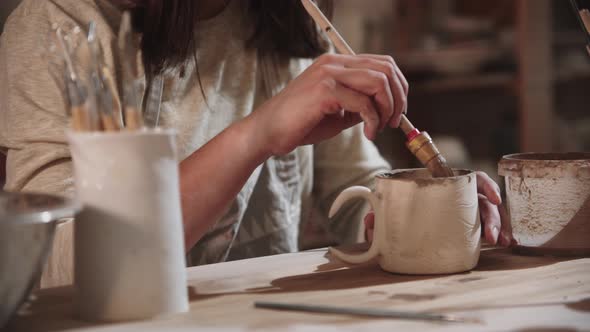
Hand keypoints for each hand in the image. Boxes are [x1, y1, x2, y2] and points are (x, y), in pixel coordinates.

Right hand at [250, 53, 408, 155]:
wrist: (267, 132)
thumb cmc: (299, 124)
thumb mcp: (337, 113)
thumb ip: (359, 106)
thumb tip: (386, 109)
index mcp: (336, 64)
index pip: (381, 64)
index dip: (398, 87)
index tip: (397, 112)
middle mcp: (333, 63)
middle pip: (385, 68)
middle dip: (398, 97)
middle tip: (393, 122)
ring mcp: (328, 74)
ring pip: (379, 82)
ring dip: (387, 108)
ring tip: (379, 128)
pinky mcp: (324, 90)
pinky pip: (363, 102)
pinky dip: (373, 121)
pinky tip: (368, 133)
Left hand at [363, 171, 513, 245]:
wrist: (393, 212)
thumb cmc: (395, 203)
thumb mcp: (387, 206)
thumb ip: (379, 215)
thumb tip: (370, 225)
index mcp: (442, 183)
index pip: (470, 178)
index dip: (485, 185)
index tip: (493, 198)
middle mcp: (456, 193)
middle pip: (482, 200)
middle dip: (492, 217)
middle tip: (492, 236)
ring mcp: (463, 207)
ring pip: (487, 213)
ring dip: (496, 226)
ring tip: (500, 242)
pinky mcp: (464, 221)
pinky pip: (483, 223)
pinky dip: (494, 231)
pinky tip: (501, 242)